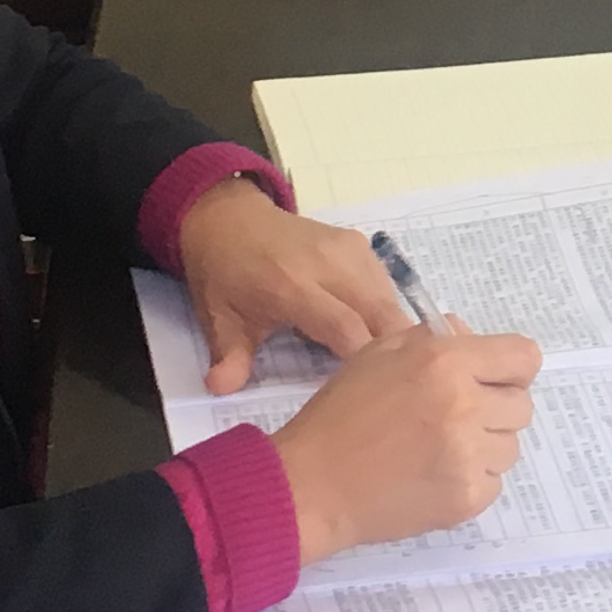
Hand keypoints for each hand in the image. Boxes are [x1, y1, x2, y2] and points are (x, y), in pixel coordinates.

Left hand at [173, 178, 414, 395]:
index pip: (344, 327)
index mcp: (291, 286)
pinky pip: (386, 286)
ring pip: (390, 301)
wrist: (231, 219)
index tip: (362, 391)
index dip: (361, 362)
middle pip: (381, 314)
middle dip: (392, 352)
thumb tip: (222, 389)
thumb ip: (229, 357)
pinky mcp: (360, 244)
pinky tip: (371, 332)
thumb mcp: (219, 319)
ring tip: (382, 362)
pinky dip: (385, 312)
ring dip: (392, 333)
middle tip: (387, 384)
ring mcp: (349, 250)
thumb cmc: (225, 276)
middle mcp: (328, 264)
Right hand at [266, 317, 544, 555]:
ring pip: (510, 446)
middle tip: (455, 417)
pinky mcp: (466, 498)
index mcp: (445, 362)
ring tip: (440, 448)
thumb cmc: (340, 415)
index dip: (510, 368)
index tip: (490, 379)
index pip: (524, 357)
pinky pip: (494, 482)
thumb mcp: (378, 354)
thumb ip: (433, 338)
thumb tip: (471, 336)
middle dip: (495, 408)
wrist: (312, 485)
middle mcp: (464, 406)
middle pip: (522, 405)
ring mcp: (468, 456)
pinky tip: (435, 475)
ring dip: (485, 446)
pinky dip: (472, 480)